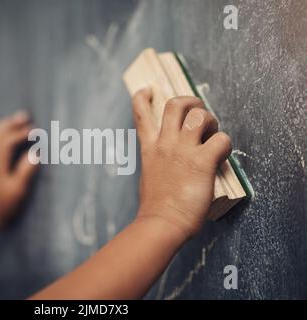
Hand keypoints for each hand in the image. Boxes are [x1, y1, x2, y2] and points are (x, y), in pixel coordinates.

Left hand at [0, 111, 37, 230]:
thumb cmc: (5, 205)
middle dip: (12, 123)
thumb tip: (36, 153)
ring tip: (16, 119)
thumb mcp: (18, 190)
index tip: (37, 131)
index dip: (23, 133)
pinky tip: (2, 132)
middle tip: (26, 116)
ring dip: (4, 126)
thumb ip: (26, 170)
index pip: (9, 141)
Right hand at [132, 88, 231, 237]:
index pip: (140, 114)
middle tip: (199, 111)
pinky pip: (221, 139)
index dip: (142, 97)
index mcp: (150, 148)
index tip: (148, 90)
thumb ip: (158, 161)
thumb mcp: (150, 176)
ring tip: (213, 134)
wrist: (161, 223)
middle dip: (190, 101)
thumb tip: (173, 159)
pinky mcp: (202, 161)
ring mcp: (182, 151)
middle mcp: (165, 144)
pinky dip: (225, 144)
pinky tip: (222, 156)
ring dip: (211, 120)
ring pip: (199, 115)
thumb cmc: (156, 207)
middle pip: (175, 104)